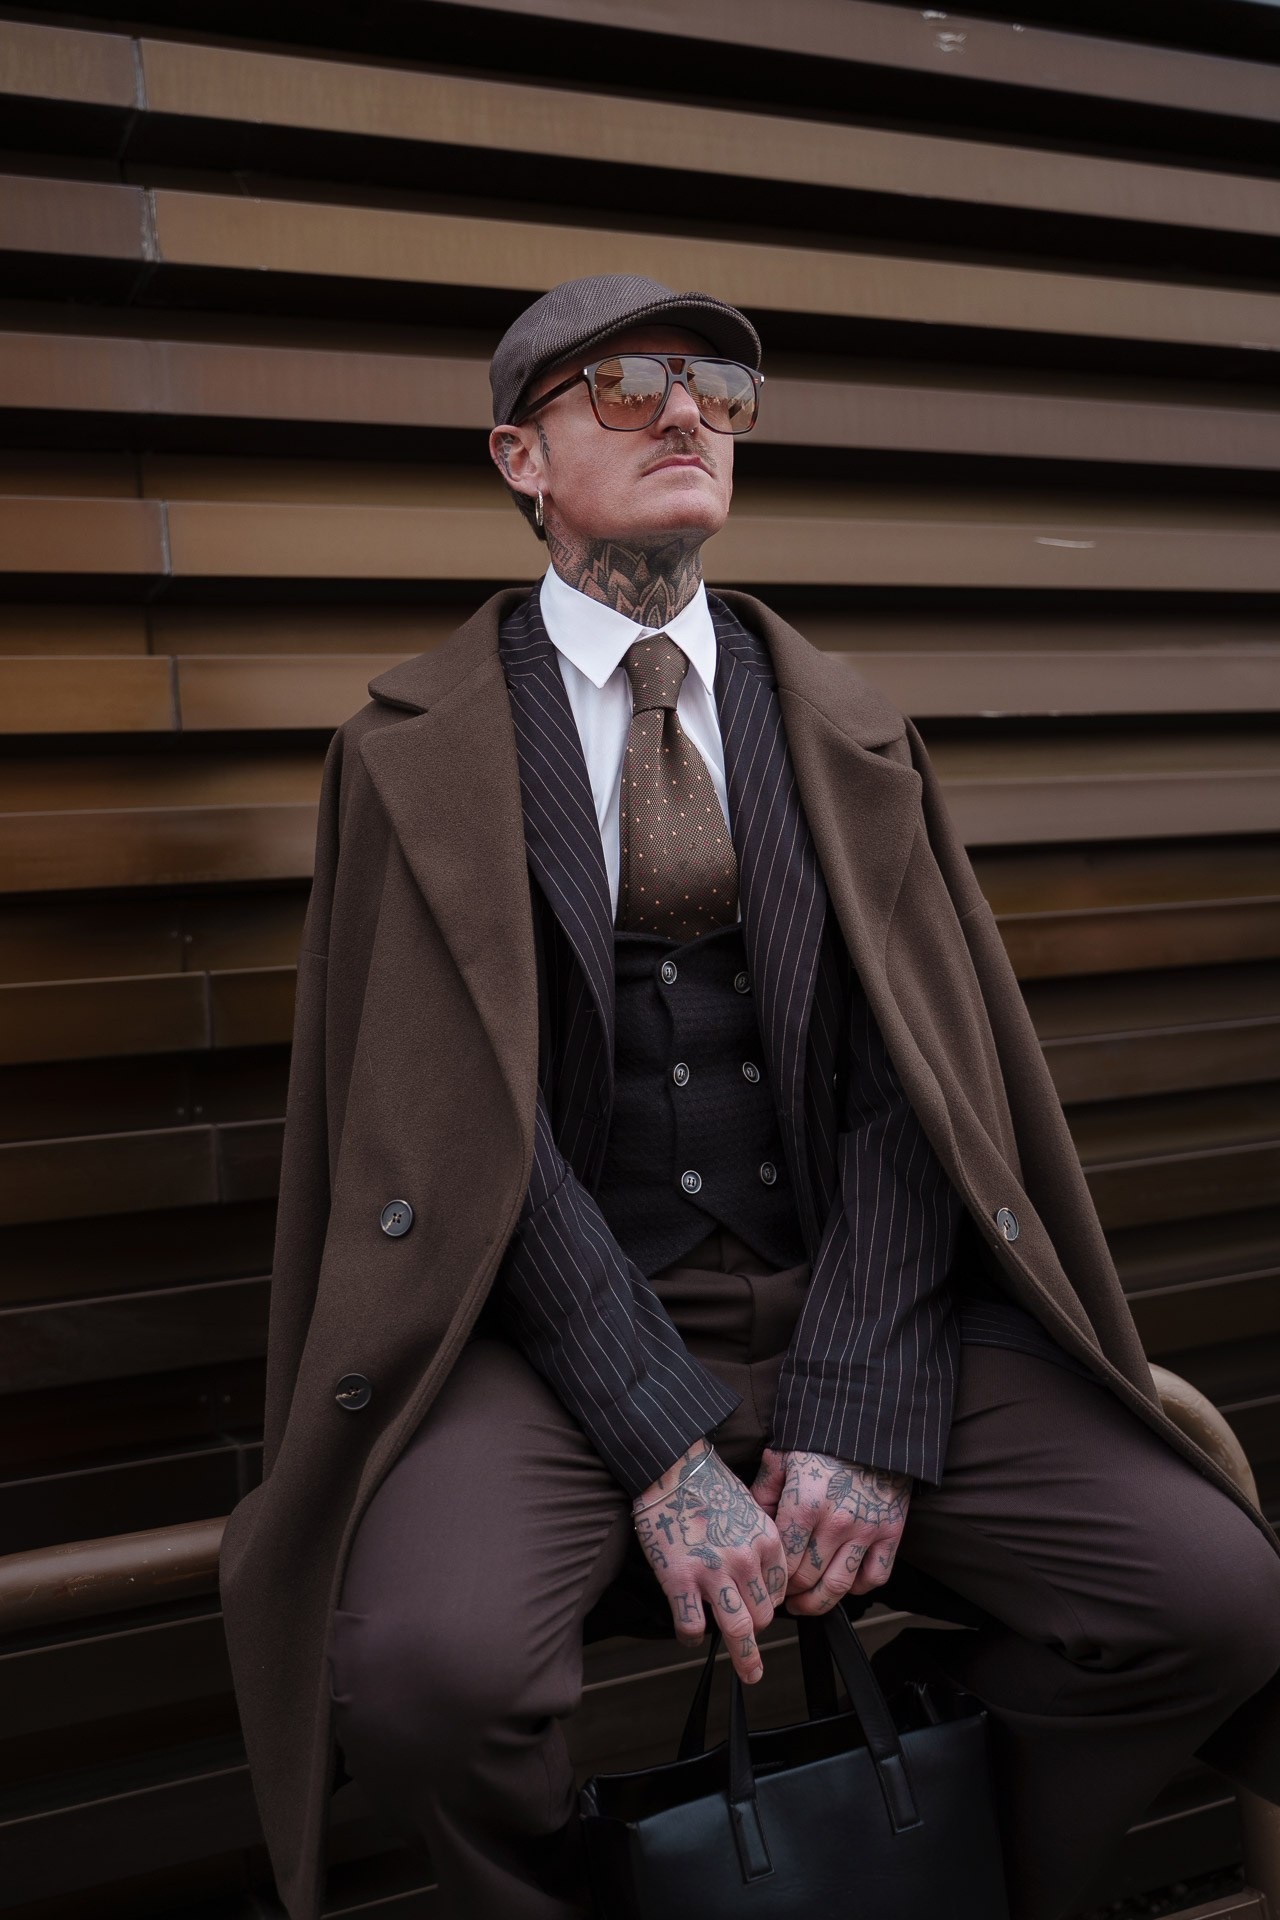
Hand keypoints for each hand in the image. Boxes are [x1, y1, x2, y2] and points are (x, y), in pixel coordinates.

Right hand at [631, 1439, 787, 1683]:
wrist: (672, 1467)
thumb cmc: (707, 1486)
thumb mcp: (750, 1508)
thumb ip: (759, 1544)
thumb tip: (759, 1580)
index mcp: (767, 1540)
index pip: (780, 1591)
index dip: (769, 1603)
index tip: (758, 1608)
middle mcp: (745, 1559)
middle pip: (763, 1615)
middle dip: (756, 1629)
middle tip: (748, 1636)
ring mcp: (713, 1572)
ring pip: (739, 1630)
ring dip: (745, 1657)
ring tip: (749, 1673)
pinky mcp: (680, 1580)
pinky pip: (693, 1627)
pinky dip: (692, 1638)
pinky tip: (689, 1634)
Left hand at [750, 1447, 910, 1614]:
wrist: (870, 1424)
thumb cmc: (822, 1439)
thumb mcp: (783, 1457)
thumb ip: (763, 1492)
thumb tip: (749, 1526)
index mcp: (805, 1505)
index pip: (784, 1562)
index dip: (772, 1579)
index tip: (765, 1583)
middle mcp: (836, 1522)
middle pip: (808, 1579)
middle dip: (791, 1593)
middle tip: (782, 1596)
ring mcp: (867, 1530)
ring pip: (840, 1586)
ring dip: (819, 1602)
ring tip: (805, 1603)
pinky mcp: (892, 1531)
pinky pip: (875, 1576)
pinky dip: (859, 1587)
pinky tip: (843, 1583)